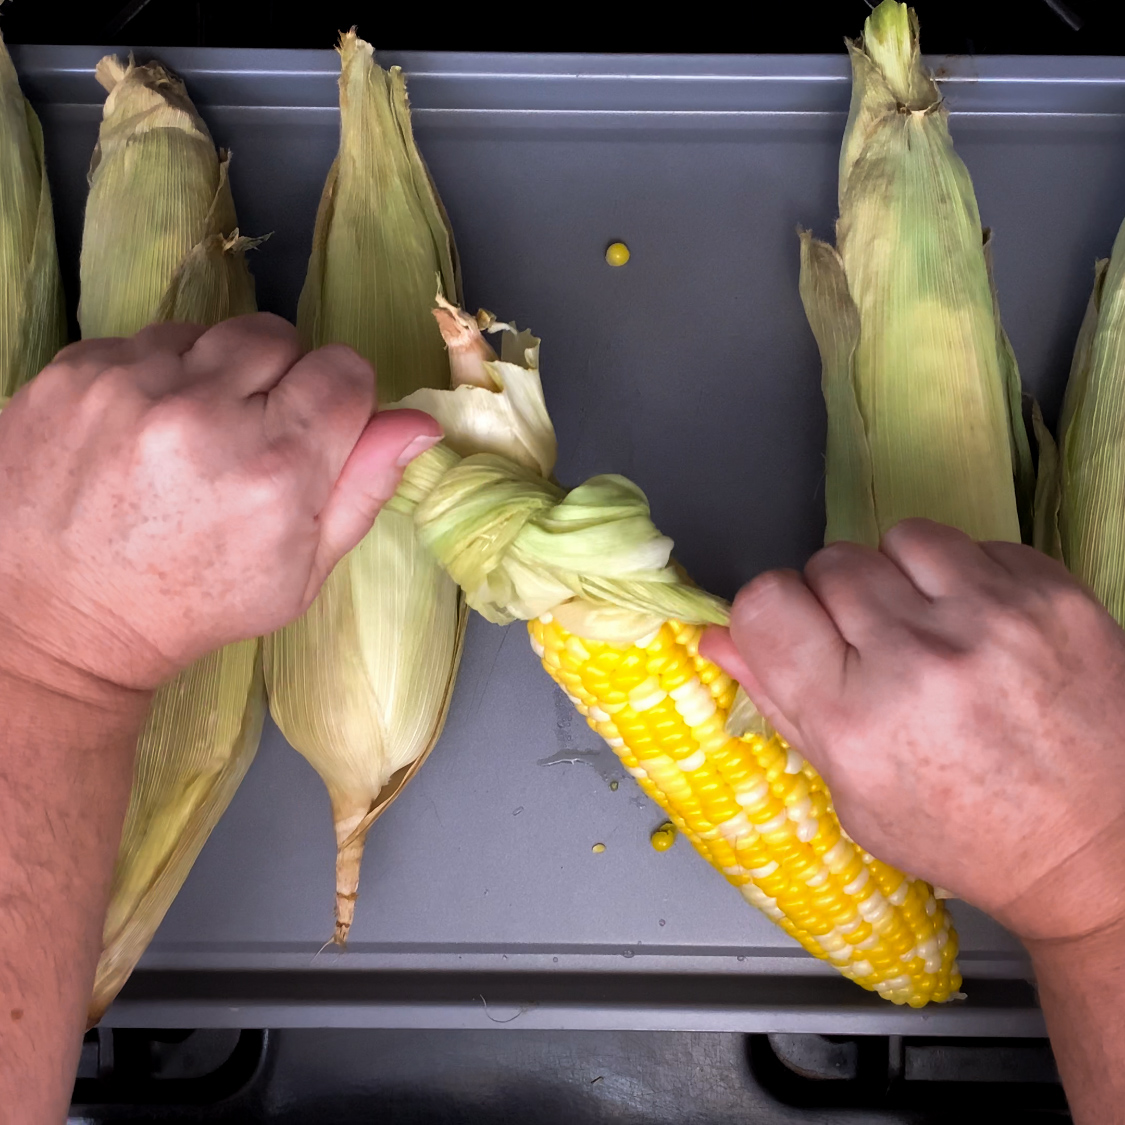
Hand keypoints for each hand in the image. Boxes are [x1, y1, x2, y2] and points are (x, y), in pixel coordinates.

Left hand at [0, 315, 440, 694]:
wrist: (57, 619)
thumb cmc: (194, 604)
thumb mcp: (302, 571)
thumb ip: (365, 487)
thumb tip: (419, 423)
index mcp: (277, 467)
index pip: (345, 370)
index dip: (340, 401)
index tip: (316, 432)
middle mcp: (205, 411)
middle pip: (282, 339)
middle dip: (279, 382)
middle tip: (250, 439)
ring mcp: (131, 384)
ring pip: (213, 333)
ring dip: (215, 374)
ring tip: (192, 435)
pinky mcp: (72, 371)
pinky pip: (144, 340)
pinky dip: (155, 376)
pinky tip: (143, 432)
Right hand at [701, 518, 1124, 946]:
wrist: (1102, 845)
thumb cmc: (971, 835)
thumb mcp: (854, 794)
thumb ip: (781, 703)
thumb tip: (719, 637)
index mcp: (855, 720)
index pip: (765, 601)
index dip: (772, 615)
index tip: (795, 634)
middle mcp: (919, 658)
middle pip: (829, 564)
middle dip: (839, 602)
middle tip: (874, 649)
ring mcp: (991, 618)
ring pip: (898, 537)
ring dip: (901, 577)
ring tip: (929, 628)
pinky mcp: (1051, 594)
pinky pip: (971, 543)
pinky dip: (965, 577)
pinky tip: (980, 629)